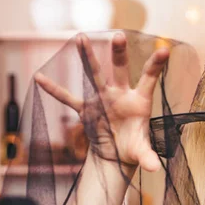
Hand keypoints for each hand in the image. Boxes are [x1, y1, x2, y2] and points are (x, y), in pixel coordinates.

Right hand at [34, 32, 168, 171]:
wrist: (117, 154)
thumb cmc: (133, 148)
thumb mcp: (142, 153)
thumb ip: (148, 158)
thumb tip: (154, 170)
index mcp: (139, 102)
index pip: (149, 79)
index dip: (156, 66)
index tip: (165, 51)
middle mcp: (121, 95)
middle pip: (120, 70)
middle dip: (119, 54)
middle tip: (119, 35)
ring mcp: (102, 100)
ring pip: (94, 75)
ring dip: (88, 57)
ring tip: (80, 37)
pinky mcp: (87, 110)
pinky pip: (69, 98)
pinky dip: (55, 90)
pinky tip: (40, 78)